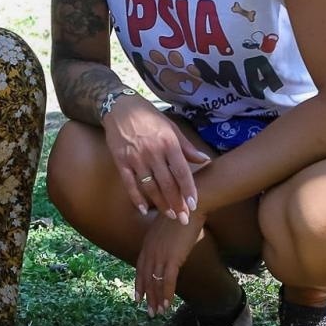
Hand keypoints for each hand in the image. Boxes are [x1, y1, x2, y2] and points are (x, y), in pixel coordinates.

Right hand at [102, 98, 211, 222]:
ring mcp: (136, 158)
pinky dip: (136, 198)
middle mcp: (153, 152)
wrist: (120, 107)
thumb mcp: (172, 128)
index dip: (188, 190)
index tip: (194, 205)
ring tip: (170, 215)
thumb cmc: (150, 117)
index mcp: (168, 143)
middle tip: (184, 219)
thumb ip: (187, 147)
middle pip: (167, 184)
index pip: (181, 172)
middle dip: (177, 203)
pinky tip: (144, 210)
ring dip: (161, 204)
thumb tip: (205, 160)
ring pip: (150, 187)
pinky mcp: (121, 161)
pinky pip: (129, 184)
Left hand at [136, 209, 206, 315]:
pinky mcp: (172, 258)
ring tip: (157, 313)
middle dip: (147, 296)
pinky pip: (167, 281)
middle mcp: (150, 250)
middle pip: (146, 278)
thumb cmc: (182, 214)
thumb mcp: (167, 228)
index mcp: (148, 243)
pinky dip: (167, 294)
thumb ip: (164, 241)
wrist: (190, 206)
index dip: (139, 284)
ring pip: (155, 282)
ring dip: (157, 300)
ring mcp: (160, 255)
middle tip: (148, 311)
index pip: (140, 268)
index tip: (138, 297)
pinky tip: (167, 305)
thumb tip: (169, 250)